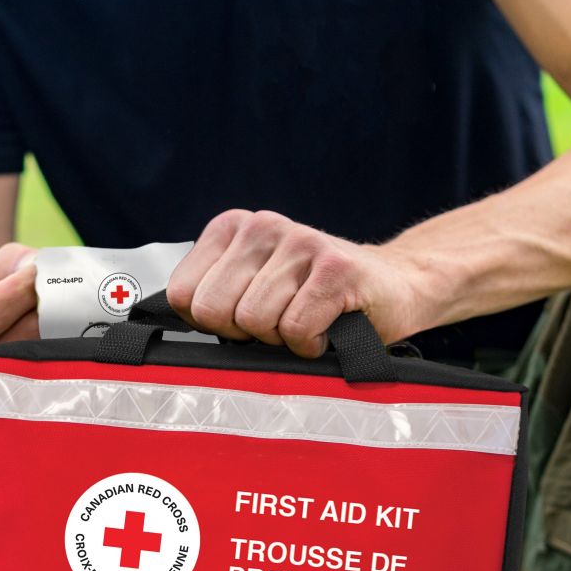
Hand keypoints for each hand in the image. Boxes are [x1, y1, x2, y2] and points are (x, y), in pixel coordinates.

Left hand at [167, 210, 432, 356]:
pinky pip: (295, 328)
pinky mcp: (335, 268)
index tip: (242, 319)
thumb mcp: (253, 288)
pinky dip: (310, 344)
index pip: (184, 294)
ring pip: (255, 321)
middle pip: (214, 311)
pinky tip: (327, 329)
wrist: (394, 286)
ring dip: (281, 339)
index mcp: (233, 228)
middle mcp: (263, 227)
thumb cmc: (316, 297)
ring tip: (306, 321)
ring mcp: (301, 243)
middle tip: (278, 323)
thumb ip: (214, 299)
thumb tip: (177, 327)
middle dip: (244, 333)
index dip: (212, 324)